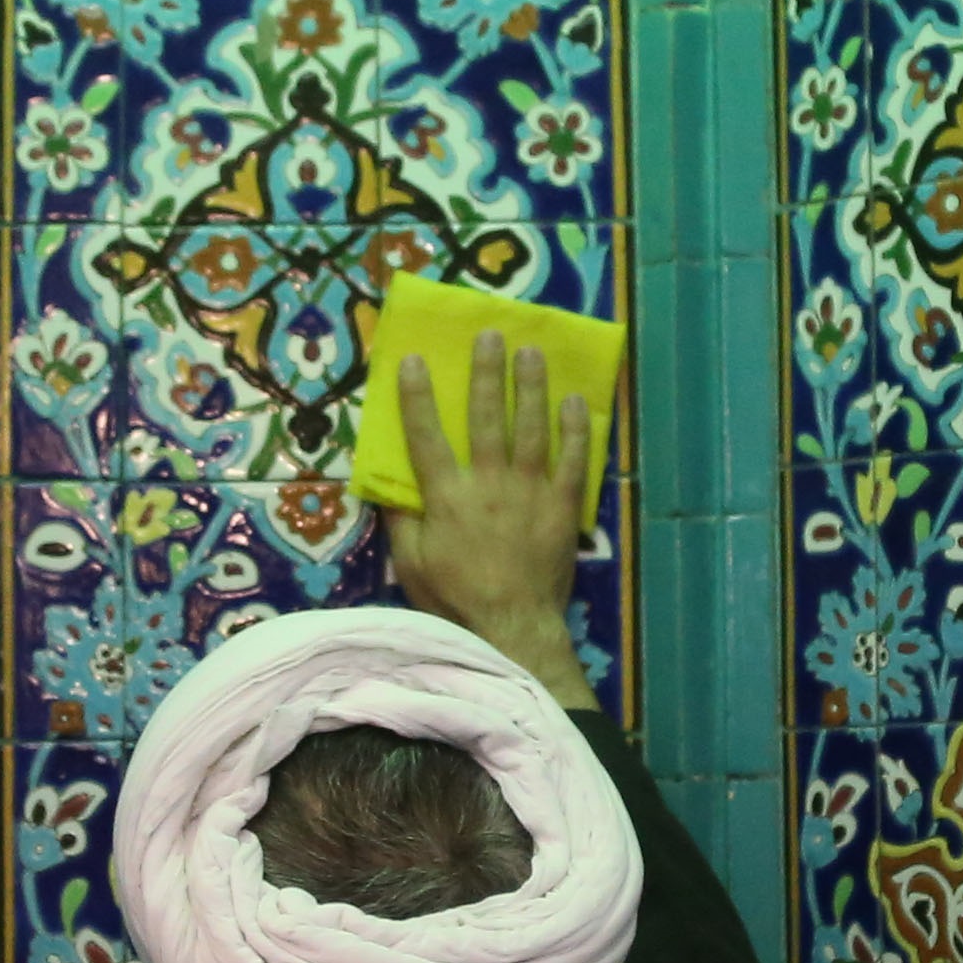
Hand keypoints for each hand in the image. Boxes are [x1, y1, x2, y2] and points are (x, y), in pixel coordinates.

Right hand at [387, 329, 596, 708]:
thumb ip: (402, 520)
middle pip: (486, 416)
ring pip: (531, 426)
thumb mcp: (411, 564)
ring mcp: (529, 491)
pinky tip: (574, 401)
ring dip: (531, 385)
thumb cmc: (454, 599)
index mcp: (446, 496)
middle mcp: (487, 482)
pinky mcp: (561, 506)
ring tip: (532, 351)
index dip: (417, 396)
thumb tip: (388, 483)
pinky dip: (574, 429)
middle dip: (486, 371)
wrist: (511, 628)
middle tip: (490, 333)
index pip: (425, 435)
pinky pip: (572, 459)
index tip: (414, 359)